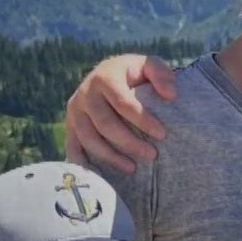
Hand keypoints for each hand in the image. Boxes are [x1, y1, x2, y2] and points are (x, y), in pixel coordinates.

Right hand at [63, 54, 176, 173]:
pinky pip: (73, 146)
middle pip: (105, 124)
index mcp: (104, 77)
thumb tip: (171, 95)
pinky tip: (99, 176)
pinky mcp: (70, 124)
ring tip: (133, 168)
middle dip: (129, 142)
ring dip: (110, 156)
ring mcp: (75, 110)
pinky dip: (83, 162)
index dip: (143, 120)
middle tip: (152, 155)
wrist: (109, 73)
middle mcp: (85, 94)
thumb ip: (161, 74)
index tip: (163, 134)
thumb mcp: (149, 65)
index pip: (124, 103)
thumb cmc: (135, 72)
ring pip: (89, 138)